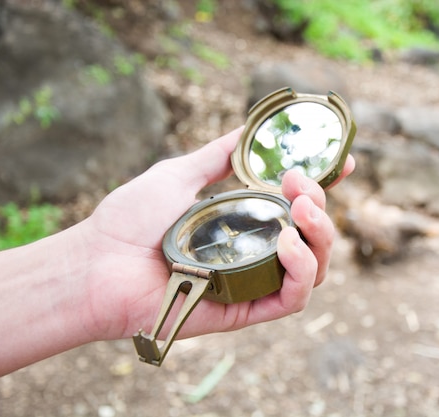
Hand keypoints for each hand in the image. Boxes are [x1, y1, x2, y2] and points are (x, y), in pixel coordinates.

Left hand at [77, 126, 354, 340]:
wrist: (96, 264)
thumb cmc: (130, 220)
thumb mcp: (179, 173)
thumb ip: (218, 155)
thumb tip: (246, 128)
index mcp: (245, 222)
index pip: (297, 207)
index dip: (325, 187)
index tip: (341, 163)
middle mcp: (255, 253)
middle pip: (314, 238)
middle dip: (321, 208)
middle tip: (302, 186)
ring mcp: (252, 282)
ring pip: (314, 270)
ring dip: (320, 238)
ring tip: (302, 209)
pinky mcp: (246, 311)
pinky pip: (292, 300)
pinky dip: (302, 272)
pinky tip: (288, 243)